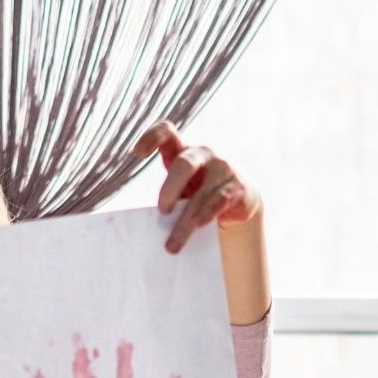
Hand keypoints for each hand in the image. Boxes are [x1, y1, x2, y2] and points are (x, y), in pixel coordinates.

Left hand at [133, 120, 261, 253]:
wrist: (239, 203)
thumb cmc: (200, 193)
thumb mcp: (182, 187)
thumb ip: (168, 192)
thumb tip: (144, 222)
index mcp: (184, 150)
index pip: (167, 132)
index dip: (151, 137)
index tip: (138, 154)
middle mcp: (204, 154)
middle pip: (184, 164)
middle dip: (170, 189)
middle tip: (162, 211)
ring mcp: (223, 169)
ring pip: (201, 194)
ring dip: (185, 222)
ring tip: (172, 246)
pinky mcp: (237, 187)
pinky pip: (218, 202)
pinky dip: (204, 216)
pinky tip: (196, 228)